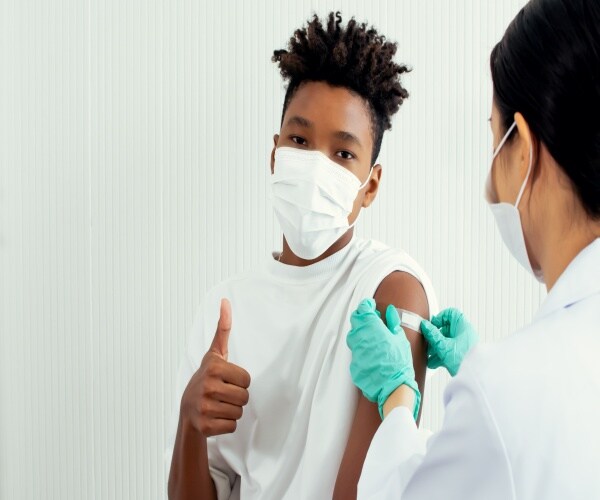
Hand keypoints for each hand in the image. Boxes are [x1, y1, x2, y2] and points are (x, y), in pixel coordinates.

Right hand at [180, 298, 250, 436]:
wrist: (187, 407)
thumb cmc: (207, 377)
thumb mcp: (215, 353)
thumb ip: (223, 328)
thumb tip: (225, 300)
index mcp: (214, 367)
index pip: (247, 380)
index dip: (240, 381)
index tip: (226, 380)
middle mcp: (207, 386)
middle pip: (245, 397)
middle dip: (237, 397)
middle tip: (222, 394)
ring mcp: (204, 407)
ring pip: (239, 413)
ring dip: (232, 410)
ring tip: (218, 404)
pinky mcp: (205, 426)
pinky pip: (232, 426)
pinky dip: (226, 424)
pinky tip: (214, 417)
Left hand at [346, 298, 420, 419]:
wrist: (393, 387)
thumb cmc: (399, 363)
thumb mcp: (400, 339)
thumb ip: (393, 322)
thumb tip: (390, 311)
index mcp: (371, 328)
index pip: (363, 309)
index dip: (367, 305)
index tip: (371, 305)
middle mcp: (360, 338)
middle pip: (355, 320)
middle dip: (362, 317)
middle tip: (372, 319)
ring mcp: (355, 351)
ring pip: (353, 336)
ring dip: (361, 333)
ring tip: (373, 337)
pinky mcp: (353, 364)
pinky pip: (355, 352)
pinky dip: (362, 350)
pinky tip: (373, 354)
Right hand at [420, 307, 478, 375]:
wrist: (473, 378)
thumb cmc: (463, 360)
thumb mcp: (443, 346)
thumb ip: (432, 335)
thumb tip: (425, 325)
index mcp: (462, 327)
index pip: (451, 314)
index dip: (440, 318)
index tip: (432, 326)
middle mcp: (464, 334)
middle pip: (446, 329)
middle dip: (434, 337)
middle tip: (428, 342)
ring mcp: (463, 344)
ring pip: (446, 341)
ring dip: (436, 348)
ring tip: (429, 355)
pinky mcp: (461, 354)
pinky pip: (449, 351)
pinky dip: (440, 355)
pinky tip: (434, 363)